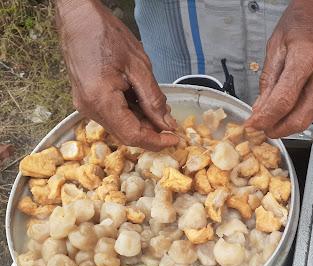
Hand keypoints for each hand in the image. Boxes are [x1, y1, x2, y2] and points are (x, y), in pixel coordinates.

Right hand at [56, 0, 178, 149]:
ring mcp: (86, 104)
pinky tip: (143, 102)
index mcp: (101, 100)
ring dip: (142, 122)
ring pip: (120, 126)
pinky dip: (131, 113)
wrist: (78, 18)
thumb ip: (154, 99)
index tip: (174, 140)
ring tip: (159, 108)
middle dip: (151, 133)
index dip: (156, 142)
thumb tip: (166, 124)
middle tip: (171, 125)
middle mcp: (89, 107)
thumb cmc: (106, 35)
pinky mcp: (87, 99)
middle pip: (125, 134)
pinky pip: (113, 115)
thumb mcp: (139, 66)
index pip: (132, 135)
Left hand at [245, 0, 312, 137]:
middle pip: (301, 118)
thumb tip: (260, 107)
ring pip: (310, 117)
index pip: (284, 100)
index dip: (266, 118)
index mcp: (307, 57)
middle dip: (278, 130)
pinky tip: (288, 109)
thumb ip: (268, 79)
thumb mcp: (277, 42)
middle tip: (262, 130)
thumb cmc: (307, 18)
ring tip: (272, 120)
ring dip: (288, 124)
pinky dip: (300, 112)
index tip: (253, 125)